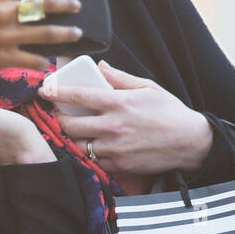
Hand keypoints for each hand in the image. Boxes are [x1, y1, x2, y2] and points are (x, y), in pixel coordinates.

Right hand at [0, 0, 82, 74]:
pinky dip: (44, 60)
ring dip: (67, 34)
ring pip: (49, 33)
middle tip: (75, 7)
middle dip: (67, 5)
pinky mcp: (3, 57)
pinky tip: (47, 61)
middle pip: (49, 5)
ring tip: (75, 34)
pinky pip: (34, 59)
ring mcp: (6, 36)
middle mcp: (5, 12)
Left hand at [38, 60, 213, 175]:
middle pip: (69, 124)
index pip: (78, 96)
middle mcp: (113, 127)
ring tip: (75, 129)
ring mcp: (114, 148)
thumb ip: (120, 78)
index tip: (44, 90)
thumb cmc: (169, 112)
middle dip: (59, 118)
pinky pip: (92, 160)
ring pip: (77, 144)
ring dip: (72, 137)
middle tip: (59, 113)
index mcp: (119, 103)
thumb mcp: (148, 88)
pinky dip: (88, 152)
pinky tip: (91, 144)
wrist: (191, 143)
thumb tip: (100, 67)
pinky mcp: (118, 165)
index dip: (56, 92)